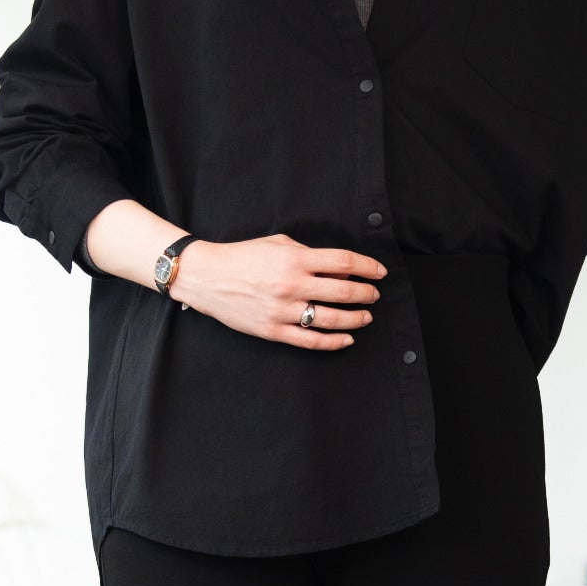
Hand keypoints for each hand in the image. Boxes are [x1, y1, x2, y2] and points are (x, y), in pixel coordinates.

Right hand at [173, 233, 382, 350]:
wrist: (206, 276)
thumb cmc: (242, 256)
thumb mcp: (277, 243)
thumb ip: (308, 253)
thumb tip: (340, 266)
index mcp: (294, 258)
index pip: (343, 261)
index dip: (367, 266)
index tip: (379, 272)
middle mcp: (291, 284)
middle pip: (343, 291)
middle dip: (366, 293)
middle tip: (374, 295)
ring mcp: (282, 310)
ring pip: (331, 319)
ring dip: (355, 318)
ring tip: (366, 316)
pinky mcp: (273, 330)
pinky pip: (310, 340)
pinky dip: (333, 342)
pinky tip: (346, 339)